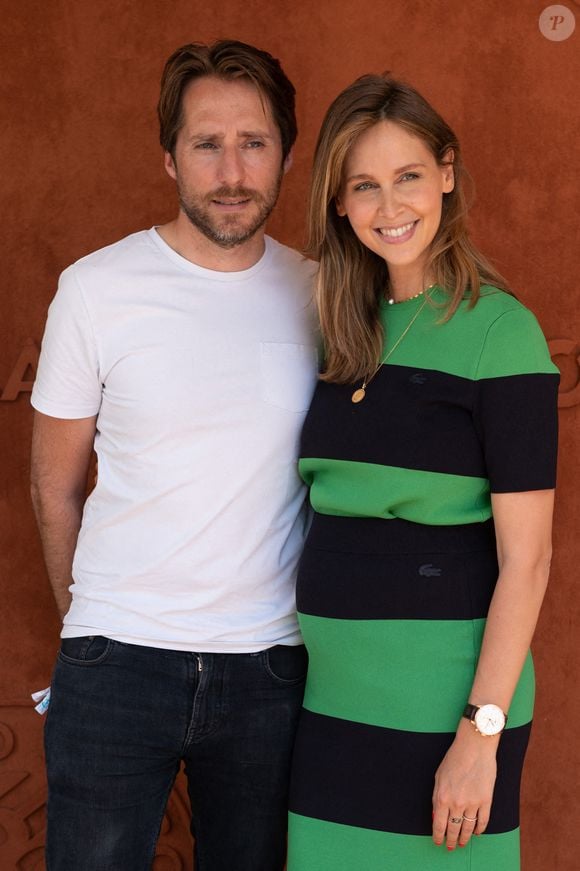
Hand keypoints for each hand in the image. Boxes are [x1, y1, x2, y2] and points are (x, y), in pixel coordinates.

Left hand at [432, 719, 497, 850]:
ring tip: (463, 843)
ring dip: (465, 838)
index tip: (438, 842)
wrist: (474, 747)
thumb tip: (437, 815)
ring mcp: (473, 803)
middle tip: (451, 847)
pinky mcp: (486, 801)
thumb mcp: (438, 776)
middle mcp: (457, 803)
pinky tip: (476, 832)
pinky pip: (483, 822)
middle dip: (451, 841)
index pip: (439, 825)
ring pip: (468, 828)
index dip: (438, 836)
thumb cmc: (454, 758)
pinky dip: (479, 829)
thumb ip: (437, 797)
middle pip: (453, 829)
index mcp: (442, 797)